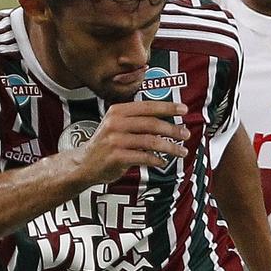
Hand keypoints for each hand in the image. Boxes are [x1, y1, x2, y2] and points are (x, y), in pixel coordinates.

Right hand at [67, 100, 188, 184]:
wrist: (85, 164)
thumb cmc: (106, 145)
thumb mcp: (117, 125)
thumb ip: (138, 121)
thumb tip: (168, 122)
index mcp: (118, 111)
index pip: (148, 106)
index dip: (168, 107)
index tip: (184, 109)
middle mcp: (116, 123)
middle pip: (152, 123)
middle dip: (173, 129)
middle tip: (186, 134)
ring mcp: (115, 140)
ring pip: (150, 141)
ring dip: (170, 147)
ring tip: (181, 151)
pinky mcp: (116, 157)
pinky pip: (142, 157)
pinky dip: (156, 160)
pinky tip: (162, 162)